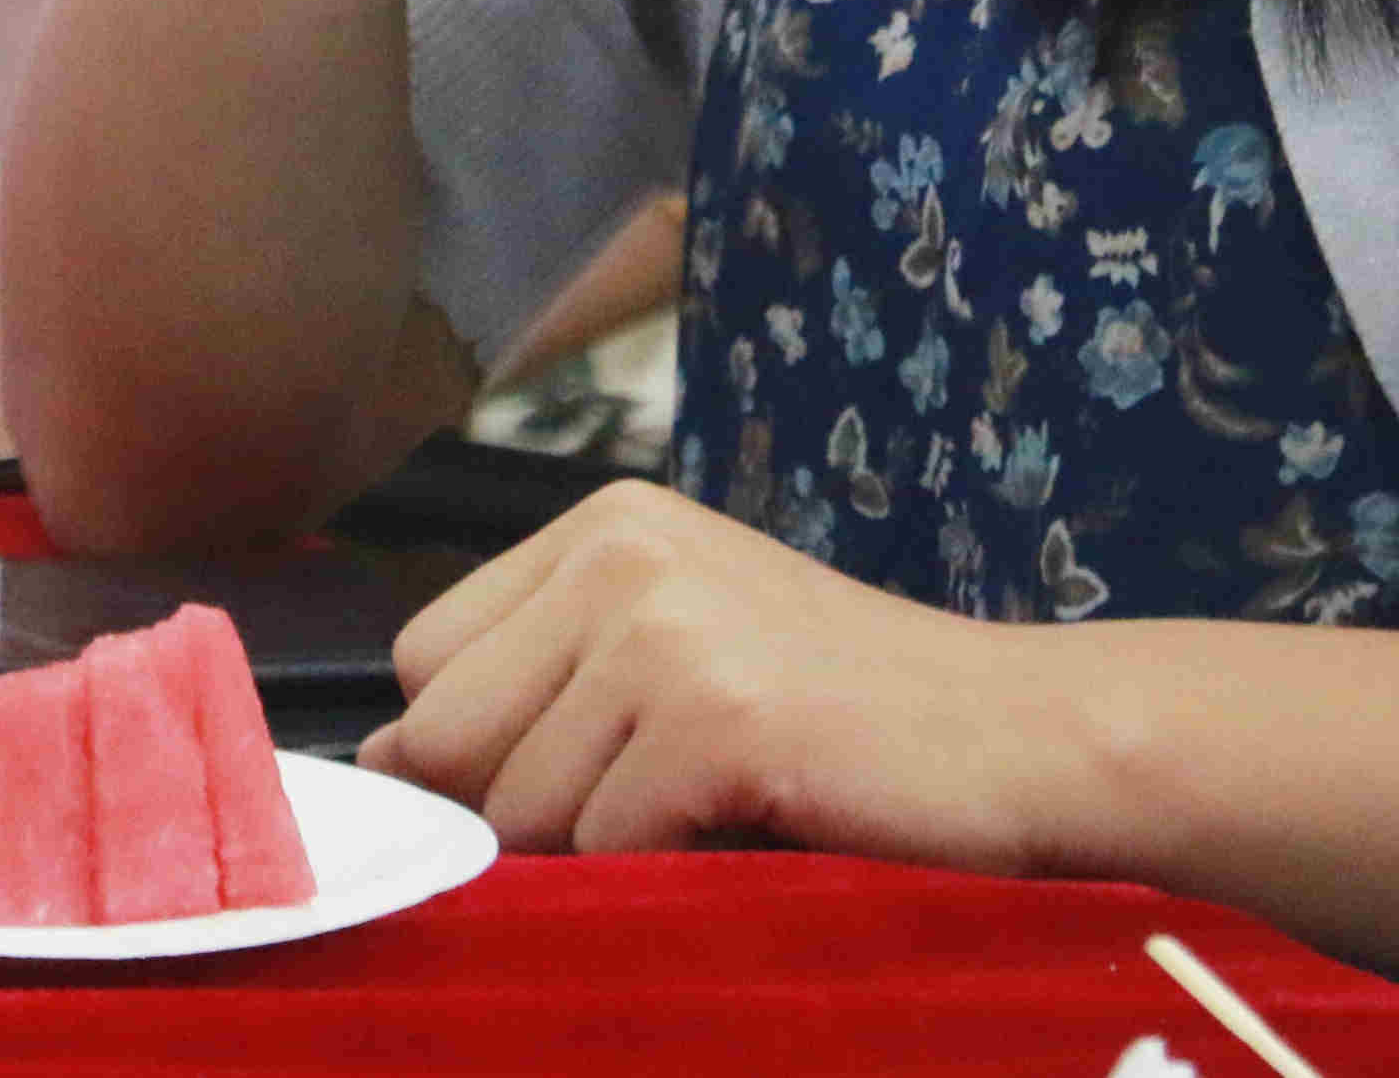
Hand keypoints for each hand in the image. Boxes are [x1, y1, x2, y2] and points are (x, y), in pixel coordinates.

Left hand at [361, 482, 1142, 871]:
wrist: (1023, 738)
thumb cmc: (848, 716)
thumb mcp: (677, 653)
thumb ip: (536, 686)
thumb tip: (375, 762)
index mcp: (603, 522)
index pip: (421, 660)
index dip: (476, 747)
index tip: (577, 770)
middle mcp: (620, 552)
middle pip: (440, 738)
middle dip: (522, 809)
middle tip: (657, 801)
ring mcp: (666, 629)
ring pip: (517, 814)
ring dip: (605, 852)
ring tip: (718, 806)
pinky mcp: (714, 719)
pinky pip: (604, 854)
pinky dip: (669, 875)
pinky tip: (756, 825)